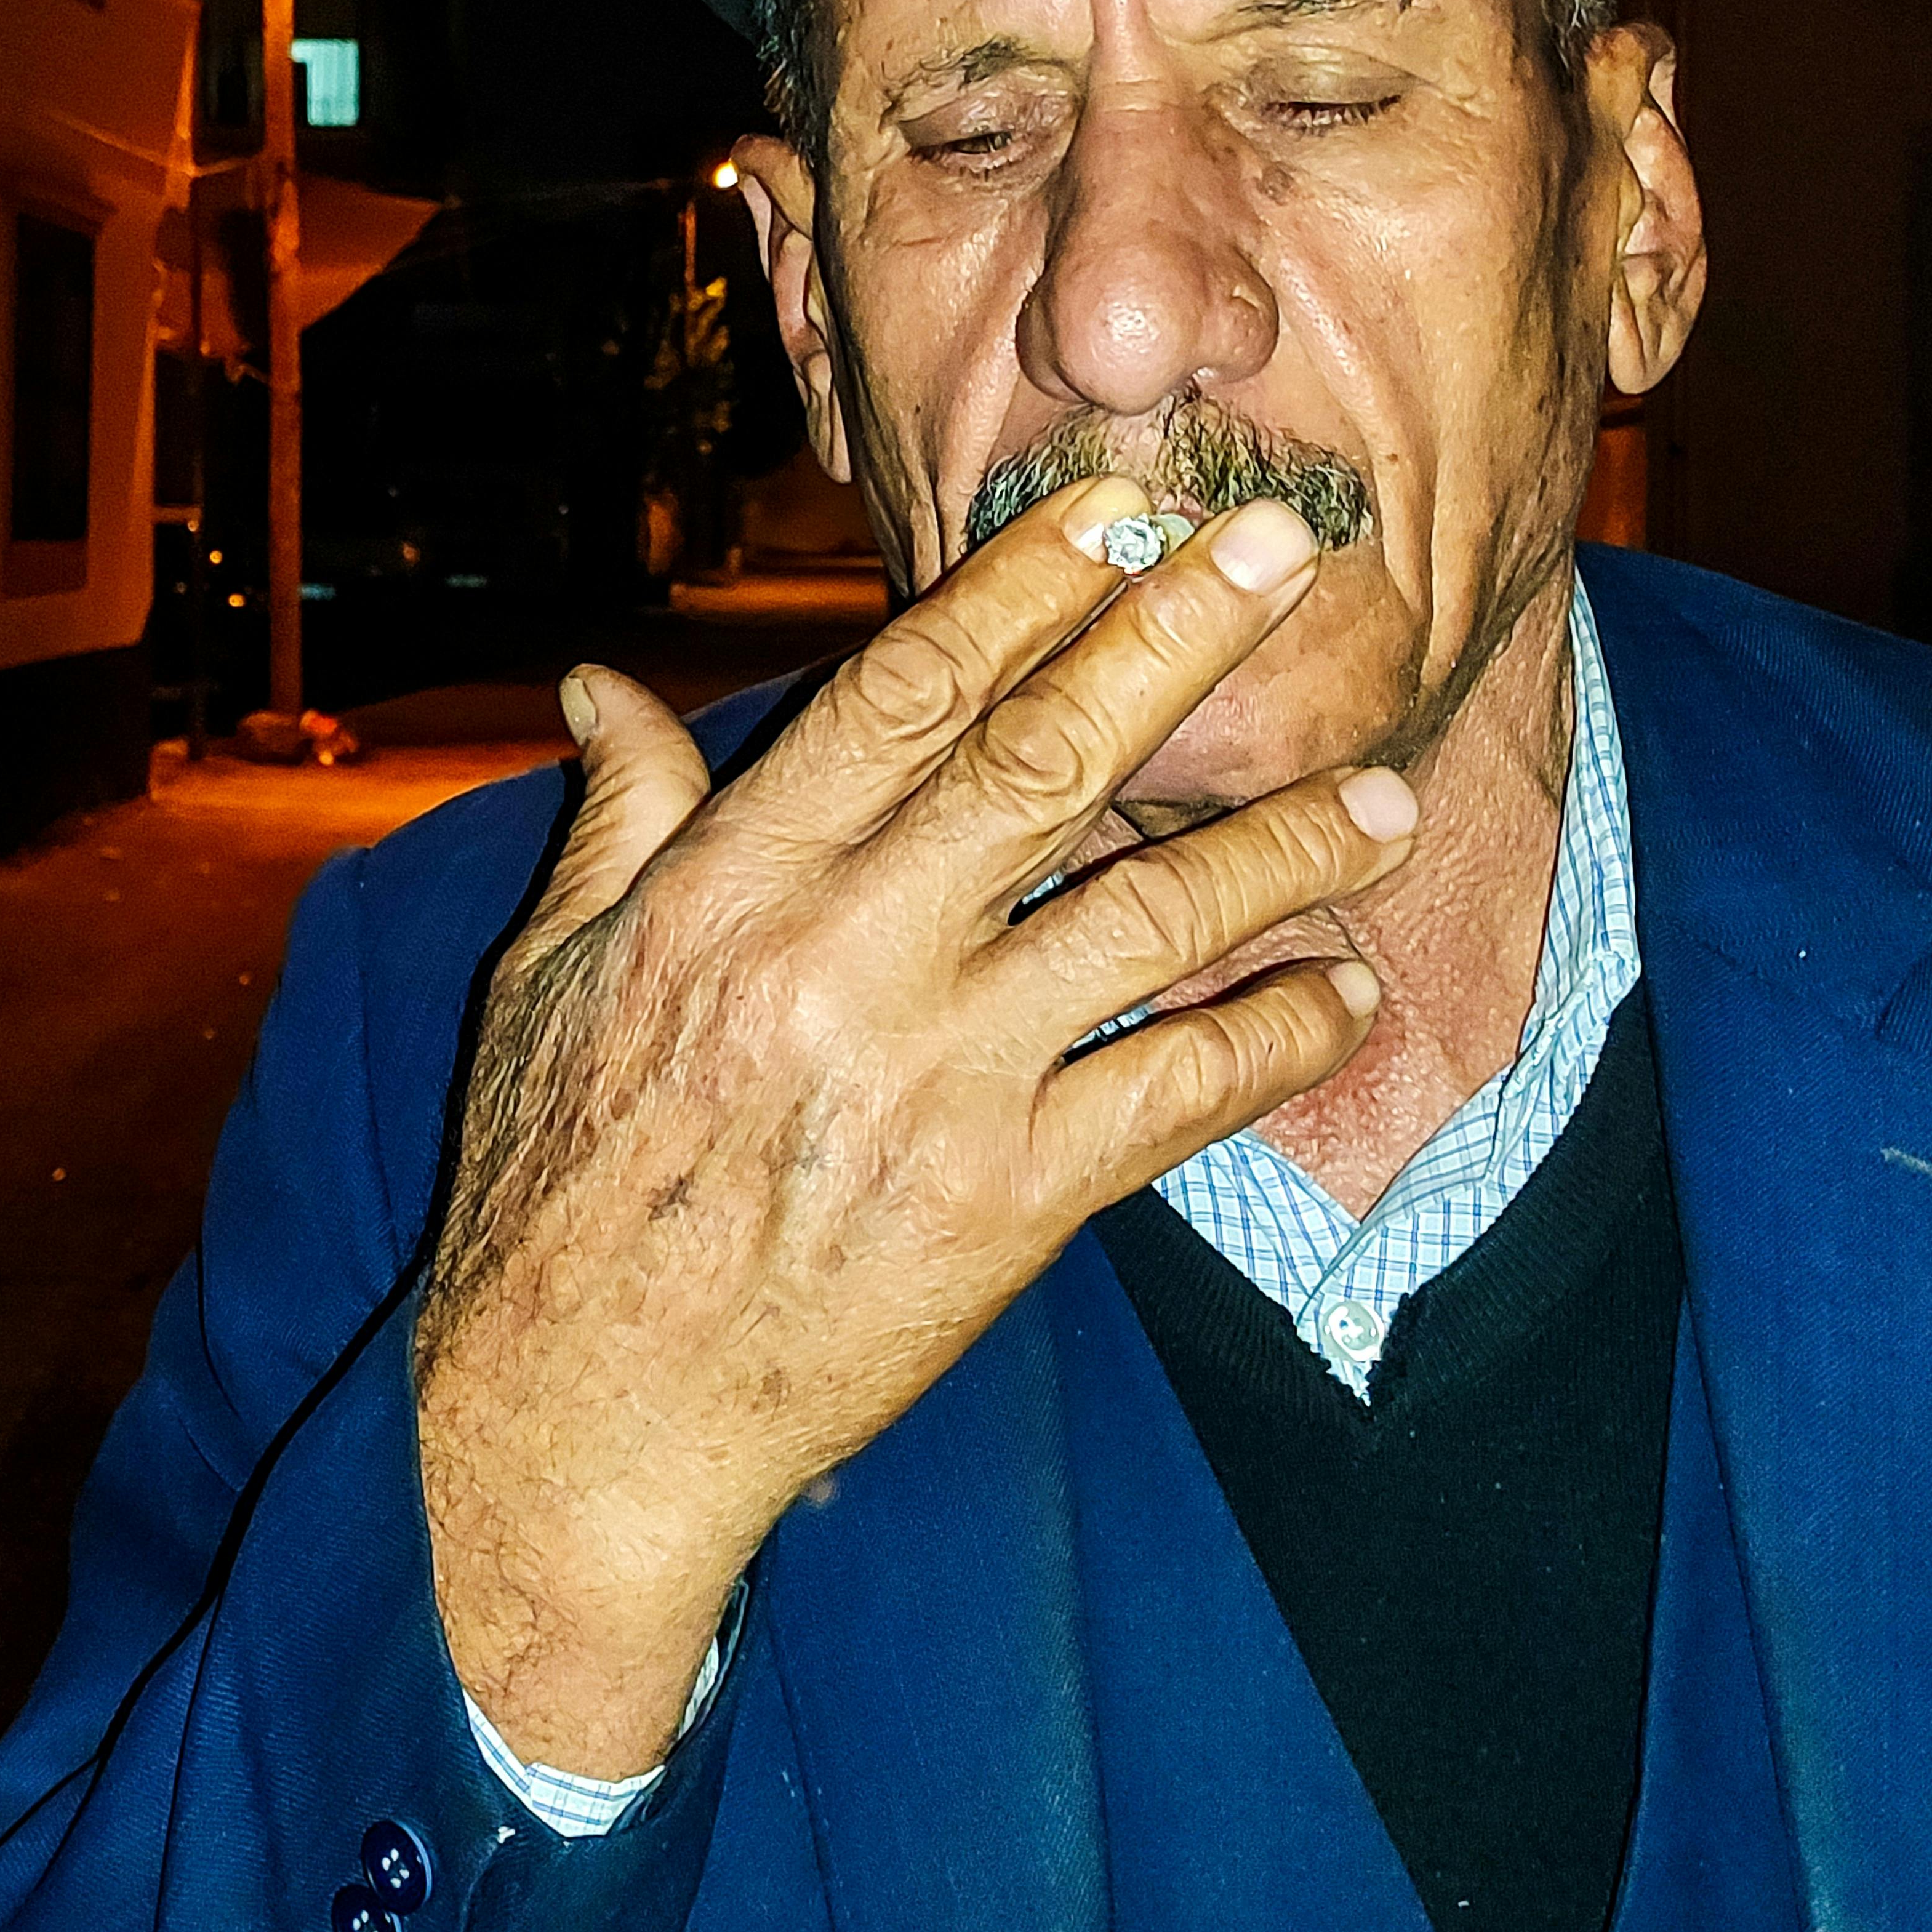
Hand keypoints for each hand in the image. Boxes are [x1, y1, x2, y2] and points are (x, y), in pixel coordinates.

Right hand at [414, 476, 1416, 1777]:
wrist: (580, 1425)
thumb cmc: (551, 1197)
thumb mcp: (545, 982)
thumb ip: (612, 823)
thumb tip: (604, 686)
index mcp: (727, 891)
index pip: (901, 694)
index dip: (1020, 586)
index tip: (1118, 506)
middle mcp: (839, 963)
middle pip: (1041, 761)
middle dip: (1177, 639)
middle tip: (1289, 546)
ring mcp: (933, 1084)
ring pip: (1144, 923)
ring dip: (1282, 849)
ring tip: (1386, 795)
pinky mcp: (1003, 1207)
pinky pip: (1177, 1100)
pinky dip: (1276, 1042)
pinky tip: (1346, 997)